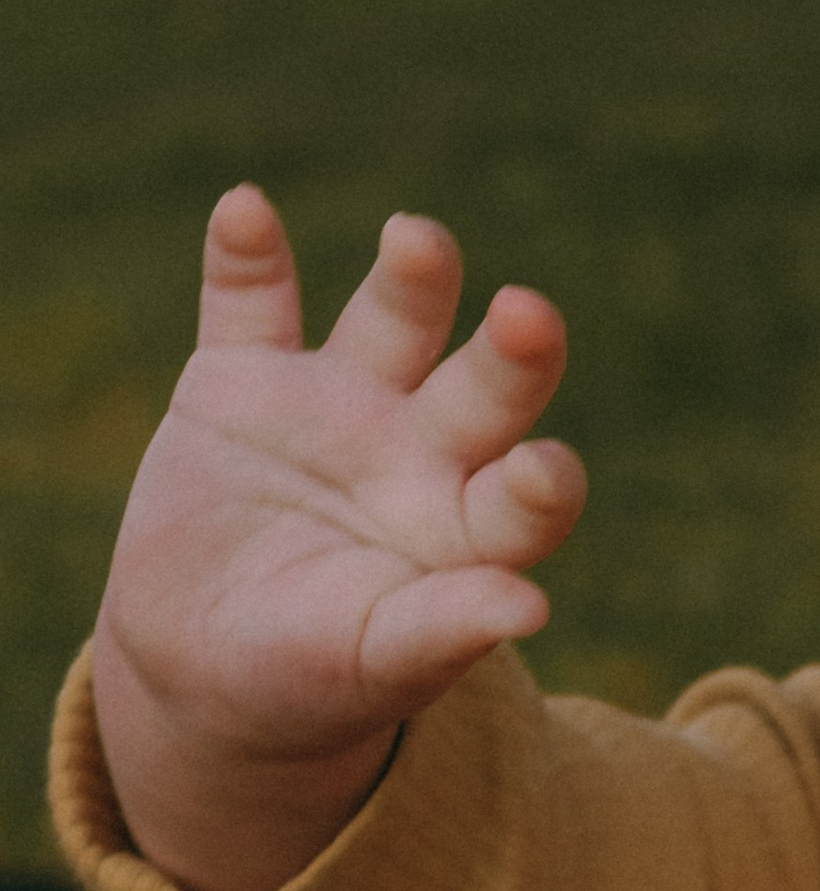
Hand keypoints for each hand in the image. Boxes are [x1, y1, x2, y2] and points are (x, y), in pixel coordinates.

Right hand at [91, 187, 586, 890]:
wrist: (201, 663)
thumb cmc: (311, 680)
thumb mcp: (373, 664)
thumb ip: (445, 631)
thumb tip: (532, 607)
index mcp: (467, 529)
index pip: (526, 497)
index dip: (542, 484)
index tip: (548, 472)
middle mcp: (420, 450)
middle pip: (483, 389)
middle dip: (510, 353)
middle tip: (528, 315)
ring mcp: (335, 405)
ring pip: (392, 322)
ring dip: (412, 279)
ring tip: (418, 242)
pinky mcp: (242, 379)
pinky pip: (247, 304)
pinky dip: (245, 257)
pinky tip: (246, 211)